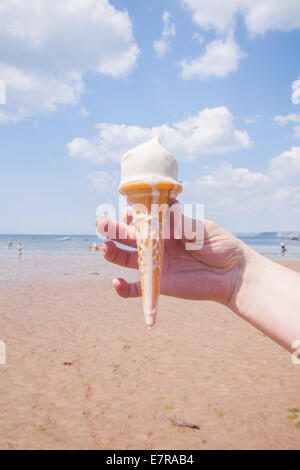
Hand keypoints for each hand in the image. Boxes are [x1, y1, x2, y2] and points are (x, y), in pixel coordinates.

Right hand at [96, 202, 247, 306]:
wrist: (233, 274)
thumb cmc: (221, 246)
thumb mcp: (202, 230)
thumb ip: (181, 223)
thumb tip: (166, 207)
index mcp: (166, 227)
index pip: (142, 218)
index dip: (131, 214)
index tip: (127, 209)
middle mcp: (157, 244)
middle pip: (129, 236)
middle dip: (113, 229)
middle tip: (101, 223)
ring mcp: (156, 264)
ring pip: (127, 259)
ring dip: (113, 254)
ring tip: (105, 249)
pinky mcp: (159, 284)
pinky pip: (137, 288)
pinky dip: (124, 288)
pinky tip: (116, 283)